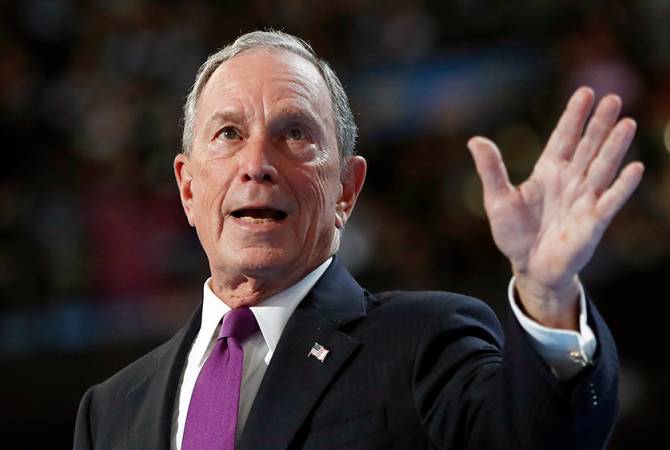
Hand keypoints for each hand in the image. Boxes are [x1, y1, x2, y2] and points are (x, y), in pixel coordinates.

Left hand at [468, 87, 643, 328]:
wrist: (530, 268)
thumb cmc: (514, 234)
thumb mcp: (497, 200)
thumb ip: (491, 170)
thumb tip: (475, 140)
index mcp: (548, 172)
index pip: (563, 138)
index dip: (574, 116)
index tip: (585, 92)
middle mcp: (570, 180)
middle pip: (587, 146)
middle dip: (599, 123)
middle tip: (613, 98)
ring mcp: (584, 199)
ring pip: (602, 167)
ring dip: (614, 146)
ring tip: (626, 123)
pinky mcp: (594, 221)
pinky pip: (611, 200)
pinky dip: (622, 185)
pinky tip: (635, 168)